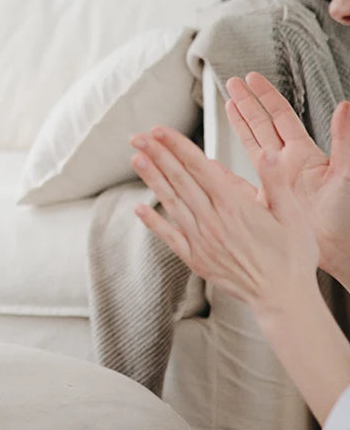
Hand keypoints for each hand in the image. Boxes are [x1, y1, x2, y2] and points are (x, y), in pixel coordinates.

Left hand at [129, 126, 319, 326]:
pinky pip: (170, 236)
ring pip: (171, 202)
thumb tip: (267, 153)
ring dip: (152, 179)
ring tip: (135, 158)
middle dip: (157, 155)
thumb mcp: (293, 215)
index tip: (159, 130)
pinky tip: (139, 208)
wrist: (283, 298)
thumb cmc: (292, 256)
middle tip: (137, 136)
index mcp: (235, 206)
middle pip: (179, 180)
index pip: (199, 167)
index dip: (177, 146)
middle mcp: (213, 221)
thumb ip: (276, 182)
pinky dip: (153, 221)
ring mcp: (201, 240)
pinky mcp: (195, 258)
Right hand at [226, 72, 349, 281]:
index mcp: (304, 153)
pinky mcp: (264, 197)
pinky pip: (239, 176)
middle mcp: (287, 163)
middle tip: (232, 84)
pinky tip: (213, 159)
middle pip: (262, 124)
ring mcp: (274, 179)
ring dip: (238, 124)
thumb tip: (345, 107)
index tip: (252, 80)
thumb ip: (344, 139)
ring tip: (226, 106)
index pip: (280, 116)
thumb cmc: (345, 215)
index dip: (265, 96)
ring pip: (251, 144)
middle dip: (247, 103)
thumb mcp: (345, 173)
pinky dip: (225, 165)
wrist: (336, 248)